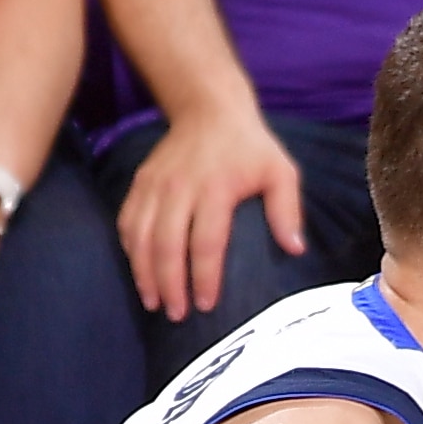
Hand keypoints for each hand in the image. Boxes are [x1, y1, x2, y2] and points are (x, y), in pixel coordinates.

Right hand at [117, 94, 301, 323]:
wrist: (209, 109)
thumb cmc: (250, 147)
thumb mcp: (280, 171)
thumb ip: (288, 210)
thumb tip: (294, 249)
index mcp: (216, 188)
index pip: (205, 242)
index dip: (203, 277)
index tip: (206, 305)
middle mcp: (180, 187)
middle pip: (166, 245)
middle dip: (169, 285)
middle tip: (176, 314)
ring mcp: (155, 185)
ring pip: (141, 237)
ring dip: (144, 274)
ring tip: (154, 302)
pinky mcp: (140, 183)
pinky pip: (128, 222)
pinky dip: (131, 250)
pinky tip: (140, 272)